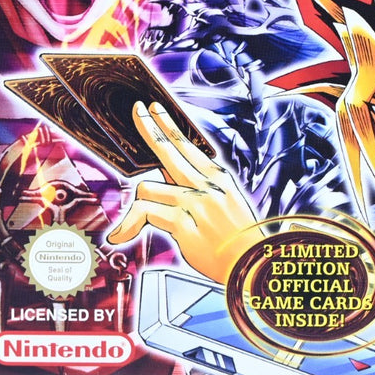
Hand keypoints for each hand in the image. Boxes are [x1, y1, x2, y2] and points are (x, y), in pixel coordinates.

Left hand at [106, 102, 258, 282]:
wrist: (254, 264)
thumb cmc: (239, 240)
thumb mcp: (225, 205)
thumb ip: (195, 189)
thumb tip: (165, 177)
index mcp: (218, 178)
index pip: (187, 144)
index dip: (168, 125)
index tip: (155, 110)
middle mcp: (208, 185)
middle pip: (169, 150)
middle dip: (149, 128)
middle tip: (137, 111)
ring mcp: (196, 202)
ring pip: (148, 187)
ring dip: (139, 204)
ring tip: (132, 223)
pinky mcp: (184, 222)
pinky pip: (145, 213)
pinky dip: (129, 224)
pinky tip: (120, 235)